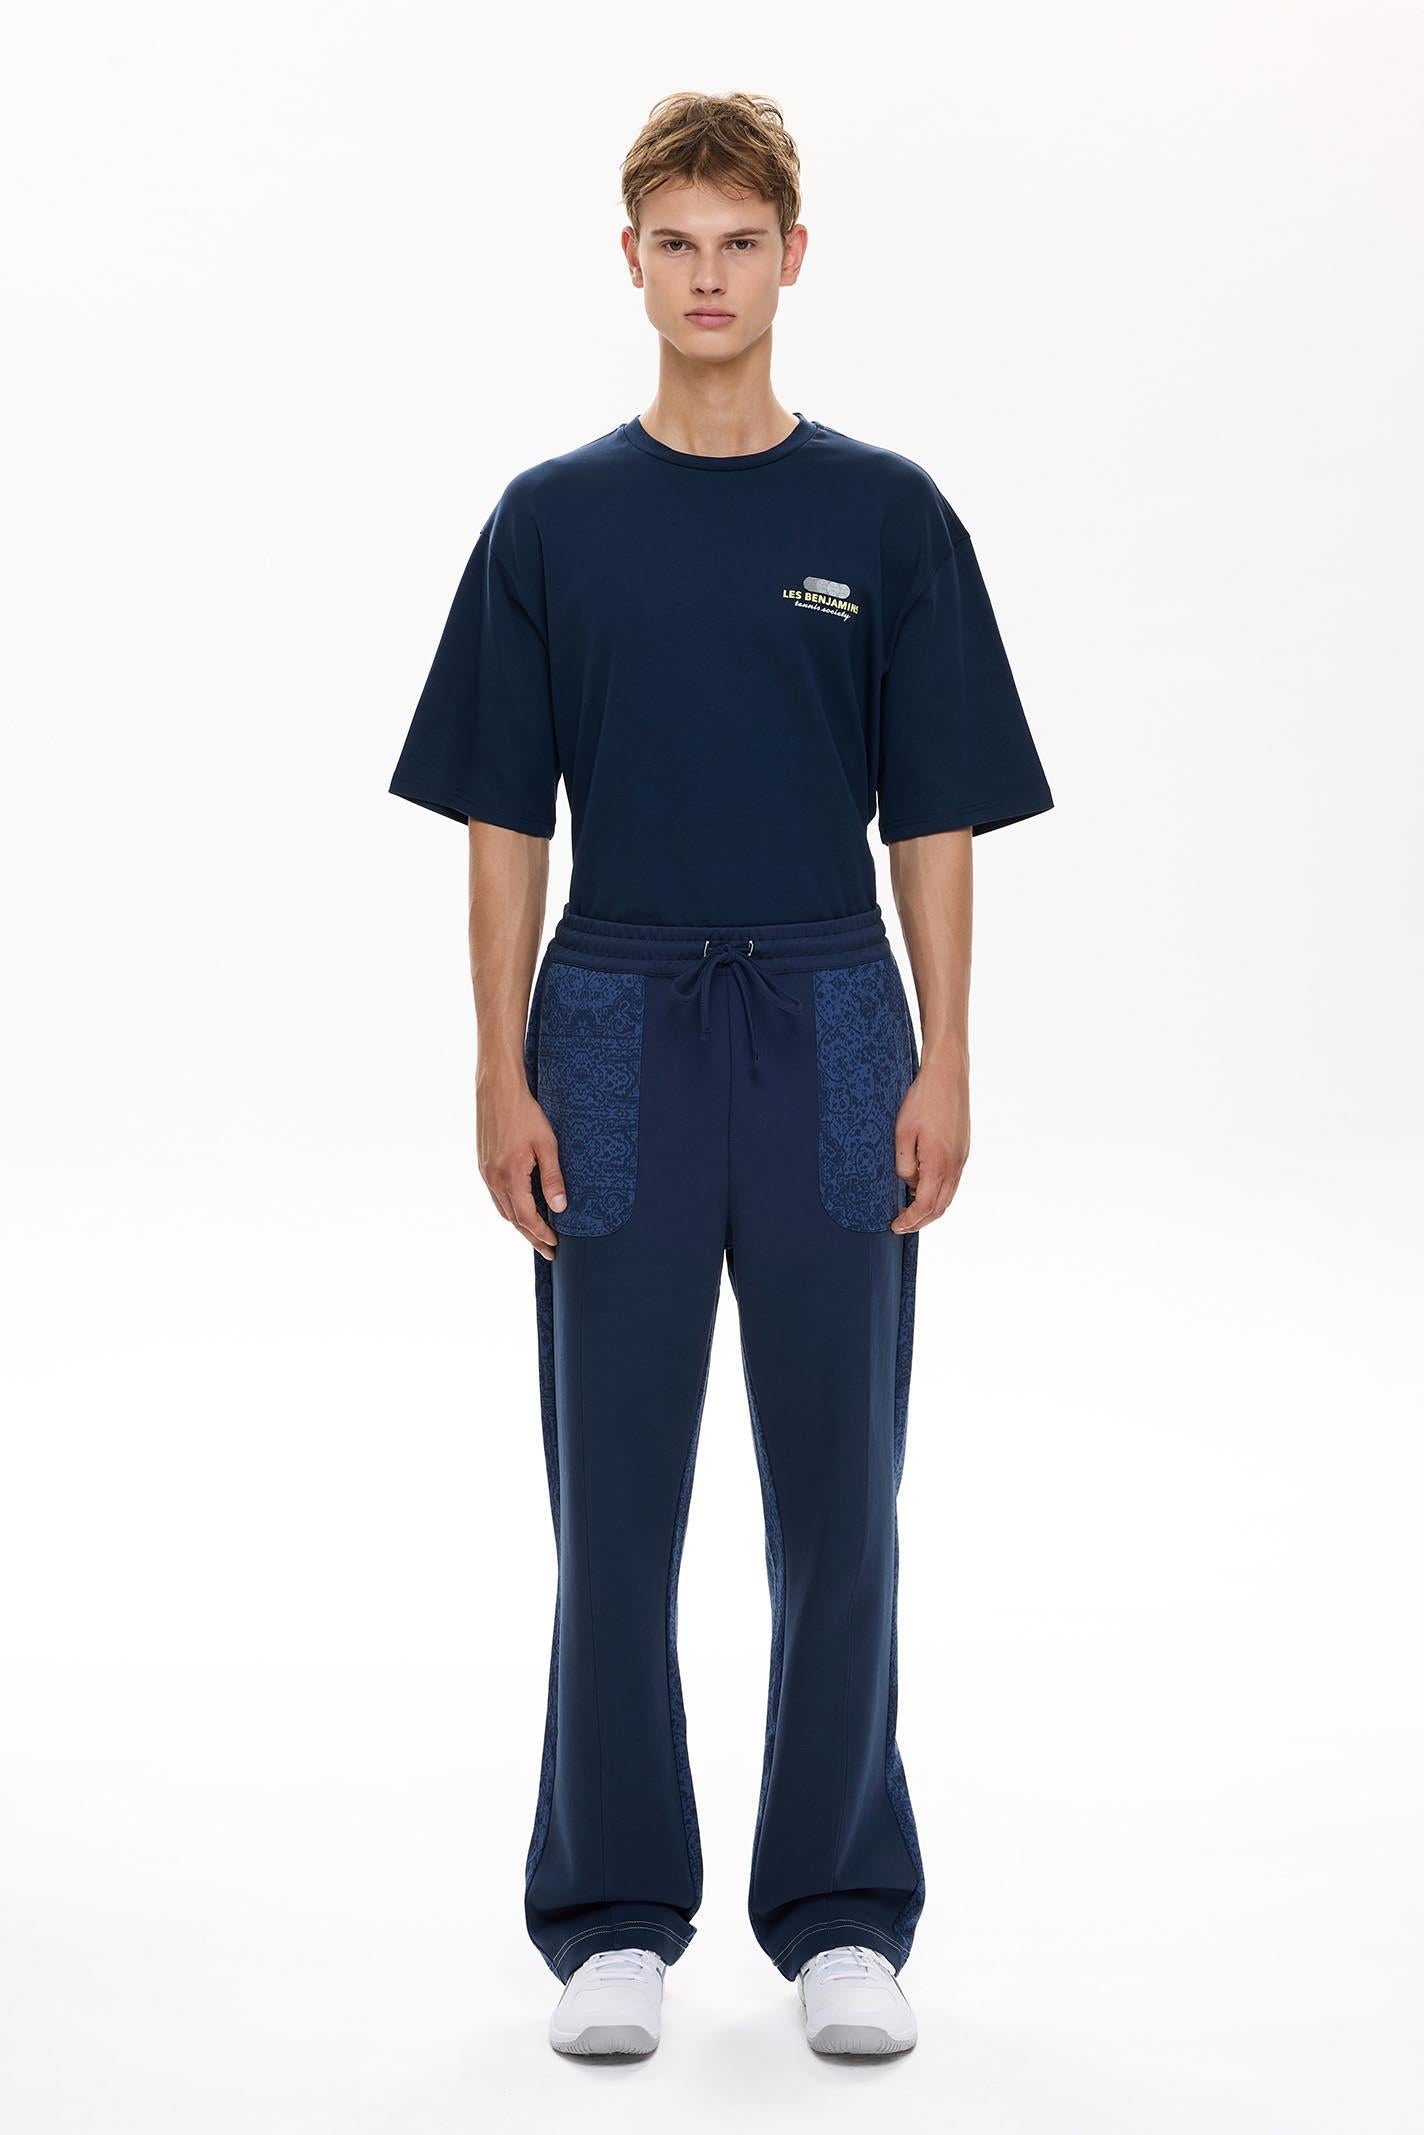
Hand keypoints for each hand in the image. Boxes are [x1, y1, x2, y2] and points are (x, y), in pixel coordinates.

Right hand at [478, 1072, 566, 1260]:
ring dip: (519, 1225)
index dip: (542, 1234)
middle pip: (513, 1219)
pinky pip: (496, 1196)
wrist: (497, 1090)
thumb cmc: (525, 1114)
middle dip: (531, 1236)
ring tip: (536, 1235)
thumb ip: (553, 1178)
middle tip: (549, 1250)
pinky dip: (509, 1209)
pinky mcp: (483, 1164)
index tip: (555, 1245)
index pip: (526, 1217)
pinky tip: (520, 1209)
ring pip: (502, 1209)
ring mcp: (485, 1172)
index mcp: (510, 1176)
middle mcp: (493, 1178)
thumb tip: (560, 1207)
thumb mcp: (547, 1145)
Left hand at [890, 1058, 969, 1232]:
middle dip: (921, 1221)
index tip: (895, 1226)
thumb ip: (904, 1164)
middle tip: (901, 1225)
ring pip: (949, 1195)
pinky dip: (939, 1192)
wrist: (947, 1075)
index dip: (910, 1220)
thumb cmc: (922, 1101)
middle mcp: (955, 1164)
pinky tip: (923, 1187)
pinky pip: (953, 1180)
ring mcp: (962, 1157)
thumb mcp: (902, 1133)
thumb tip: (908, 1183)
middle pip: (940, 1207)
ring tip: (910, 1211)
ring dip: (931, 1208)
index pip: (924, 1205)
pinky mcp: (964, 1149)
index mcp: (938, 1163)